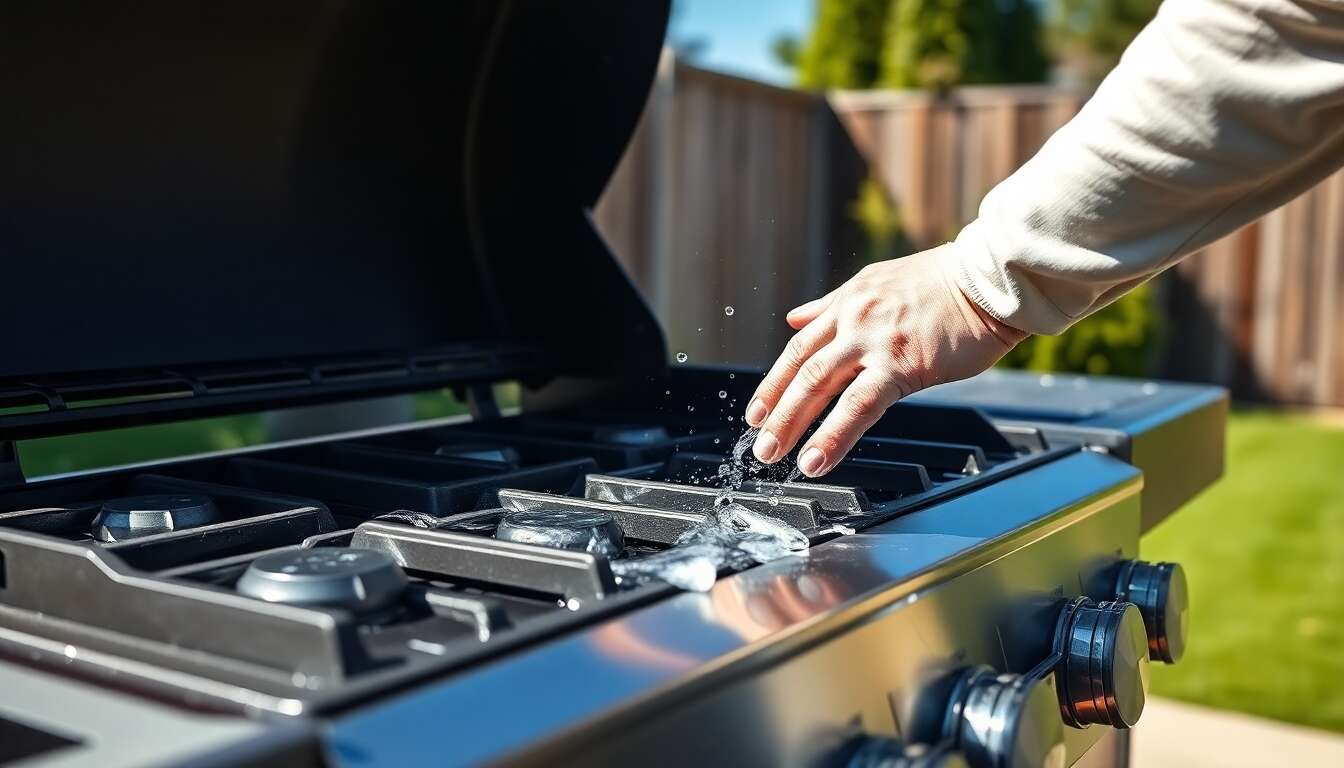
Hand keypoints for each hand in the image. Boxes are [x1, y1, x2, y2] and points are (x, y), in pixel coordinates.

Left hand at [744, 245, 1026, 476]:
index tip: (758, 408)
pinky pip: (857, 406)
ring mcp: (874, 342)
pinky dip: (832, 436)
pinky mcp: (901, 364)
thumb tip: (796, 316)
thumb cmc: (948, 284)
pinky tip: (816, 460)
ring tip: (773, 454)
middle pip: (801, 368)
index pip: (800, 345)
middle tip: (758, 440)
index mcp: (849, 302)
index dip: (775, 380)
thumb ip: (834, 304)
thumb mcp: (879, 282)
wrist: (991, 279)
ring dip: (791, 424)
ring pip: (818, 386)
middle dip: (774, 408)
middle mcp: (853, 319)